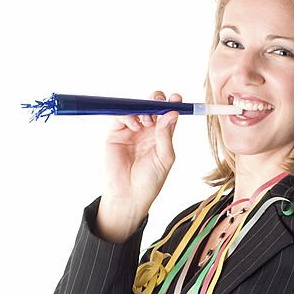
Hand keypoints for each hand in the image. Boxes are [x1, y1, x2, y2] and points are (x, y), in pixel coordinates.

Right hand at [96, 90, 180, 240]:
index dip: (173, 103)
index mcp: (163, 135)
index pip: (169, 113)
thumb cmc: (149, 181)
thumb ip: (166, 135)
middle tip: (158, 107)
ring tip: (147, 121)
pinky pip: (121, 116)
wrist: (129, 196)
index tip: (177, 98)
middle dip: (156, 101)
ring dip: (143, 108)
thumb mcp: (165, 158)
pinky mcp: (116, 133)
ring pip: (137, 107)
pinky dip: (128, 115)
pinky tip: (135, 125)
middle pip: (152, 105)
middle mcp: (148, 130)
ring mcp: (132, 130)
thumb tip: (172, 113)